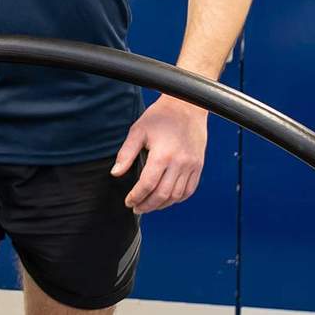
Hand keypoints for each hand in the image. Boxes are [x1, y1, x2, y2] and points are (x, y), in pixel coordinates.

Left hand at [111, 98, 207, 213]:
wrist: (187, 106)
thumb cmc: (160, 116)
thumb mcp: (138, 131)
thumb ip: (126, 153)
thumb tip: (116, 173)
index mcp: (163, 154)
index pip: (147, 184)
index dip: (136, 196)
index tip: (128, 201)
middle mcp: (180, 163)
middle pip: (162, 194)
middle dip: (147, 205)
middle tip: (137, 208)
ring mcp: (191, 165)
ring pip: (176, 195)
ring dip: (162, 205)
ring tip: (149, 205)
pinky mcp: (198, 166)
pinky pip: (189, 190)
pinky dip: (177, 198)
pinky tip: (166, 199)